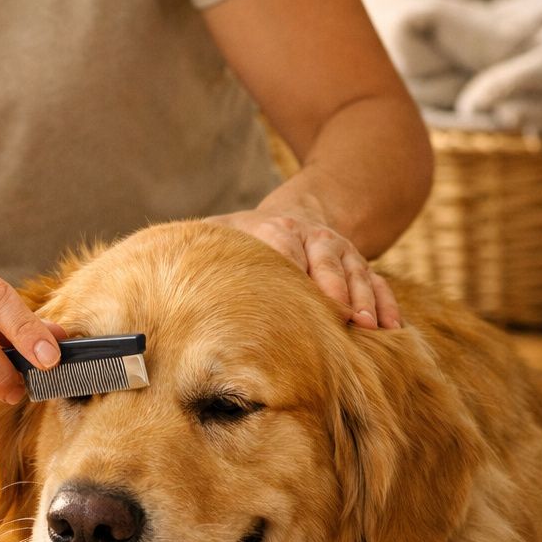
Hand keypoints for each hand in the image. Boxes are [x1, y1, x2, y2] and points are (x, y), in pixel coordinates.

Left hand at [208, 211, 400, 329]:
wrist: (300, 212)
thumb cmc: (248, 239)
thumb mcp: (221, 235)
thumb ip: (196, 252)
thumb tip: (149, 275)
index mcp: (273, 230)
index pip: (282, 249)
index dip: (290, 272)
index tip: (288, 302)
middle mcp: (311, 237)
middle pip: (326, 261)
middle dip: (333, 289)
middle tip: (341, 317)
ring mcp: (340, 251)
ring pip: (356, 272)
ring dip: (364, 299)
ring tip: (368, 327)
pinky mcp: (359, 265)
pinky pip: (377, 282)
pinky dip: (386, 303)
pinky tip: (392, 329)